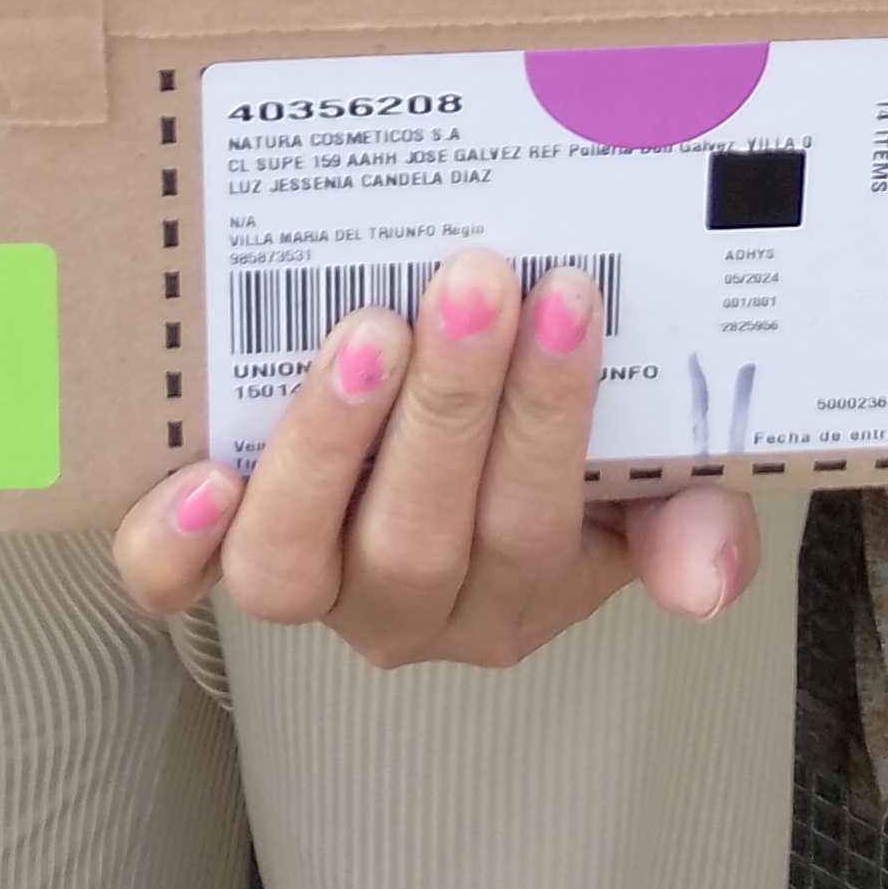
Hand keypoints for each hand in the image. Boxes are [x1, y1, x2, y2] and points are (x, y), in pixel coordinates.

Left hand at [113, 251, 756, 670]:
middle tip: (475, 281)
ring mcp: (308, 584)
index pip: (536, 525)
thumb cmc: (552, 446)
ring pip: (295, 564)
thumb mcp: (644, 482)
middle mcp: (408, 608)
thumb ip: (684, 517)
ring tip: (366, 330)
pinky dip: (176, 541)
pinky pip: (175, 582)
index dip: (550, 419)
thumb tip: (712, 577)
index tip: (571, 296)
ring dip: (331, 444)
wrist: (453, 441)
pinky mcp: (216, 556)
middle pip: (419, 540)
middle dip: (453, 406)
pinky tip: (200, 472)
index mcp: (519, 590)